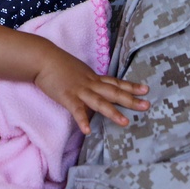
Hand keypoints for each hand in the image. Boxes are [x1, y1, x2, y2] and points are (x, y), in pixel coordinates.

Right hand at [34, 50, 149, 134]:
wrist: (42, 57)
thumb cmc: (58, 63)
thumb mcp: (78, 71)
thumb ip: (87, 81)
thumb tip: (95, 89)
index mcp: (93, 78)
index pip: (115, 82)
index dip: (131, 86)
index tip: (146, 89)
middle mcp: (90, 84)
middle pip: (113, 92)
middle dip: (131, 100)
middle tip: (147, 106)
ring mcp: (79, 90)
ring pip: (99, 102)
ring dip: (112, 112)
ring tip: (125, 122)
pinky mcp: (67, 97)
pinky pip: (76, 110)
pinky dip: (82, 121)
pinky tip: (87, 131)